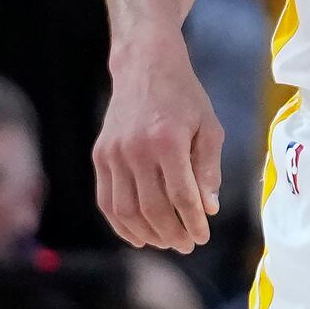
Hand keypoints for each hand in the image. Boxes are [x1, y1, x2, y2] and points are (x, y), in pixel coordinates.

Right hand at [93, 31, 222, 252]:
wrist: (145, 65)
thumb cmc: (183, 96)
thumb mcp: (209, 126)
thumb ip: (209, 168)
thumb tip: (209, 209)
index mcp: (167, 140)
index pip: (182, 196)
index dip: (194, 222)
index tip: (203, 236)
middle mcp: (136, 149)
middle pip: (153, 209)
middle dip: (173, 233)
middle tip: (187, 244)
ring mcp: (113, 153)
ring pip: (126, 211)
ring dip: (148, 234)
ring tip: (166, 241)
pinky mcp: (100, 155)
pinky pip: (106, 200)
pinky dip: (121, 224)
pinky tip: (138, 235)